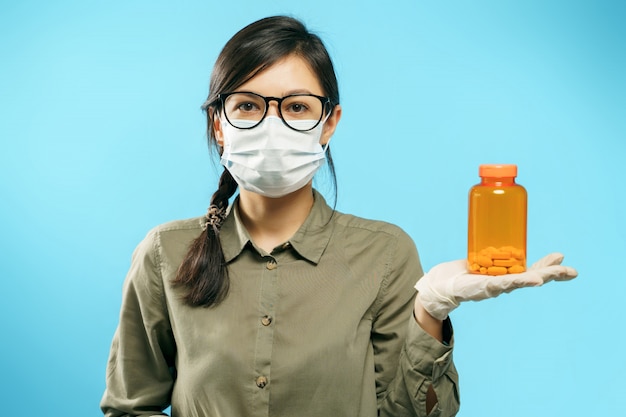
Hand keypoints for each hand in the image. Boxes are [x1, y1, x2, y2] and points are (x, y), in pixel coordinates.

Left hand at [415, 253, 577, 319]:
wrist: (442, 286)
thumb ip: (492, 252)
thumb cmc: (461, 273)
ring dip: (539, 278)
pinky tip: (531, 281)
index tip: (562, 257)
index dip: (547, 266)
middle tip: (572, 271)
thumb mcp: (481, 259)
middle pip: (533, 278)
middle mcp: (504, 283)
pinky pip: (504, 284)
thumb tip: (498, 232)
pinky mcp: (484, 286)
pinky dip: (519, 282)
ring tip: (555, 275)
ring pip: (522, 282)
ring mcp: (496, 286)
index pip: (532, 271)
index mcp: (506, 276)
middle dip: (552, 275)